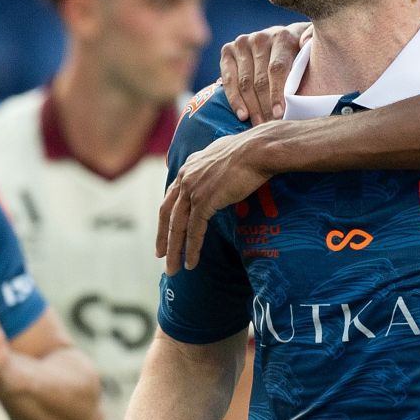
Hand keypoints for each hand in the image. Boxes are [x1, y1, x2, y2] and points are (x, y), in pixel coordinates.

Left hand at [158, 131, 276, 273]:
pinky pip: (194, 231)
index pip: (171, 198)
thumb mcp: (223, 155)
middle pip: (168, 214)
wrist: (258, 150)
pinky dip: (192, 249)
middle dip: (164, 238)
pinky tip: (191, 262)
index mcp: (188, 167)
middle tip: (161, 256)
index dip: (166, 218)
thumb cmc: (250, 151)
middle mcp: (185, 178)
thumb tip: (219, 173)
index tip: (164, 233)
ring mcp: (193, 190)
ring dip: (174, 251)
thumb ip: (213, 167)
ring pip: (178, 227)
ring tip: (173, 269)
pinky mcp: (204, 201)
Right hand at [219, 23, 309, 122]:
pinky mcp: (228, 51)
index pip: (277, 69)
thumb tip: (307, 42)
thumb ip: (312, 45)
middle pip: (260, 80)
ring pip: (245, 83)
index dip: (277, 93)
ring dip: (252, 108)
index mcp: (282, 37)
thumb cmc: (301, 52)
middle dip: (266, 107)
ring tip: (259, 125)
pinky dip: (235, 99)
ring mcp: (242, 43)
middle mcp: (260, 38)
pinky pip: (228, 80)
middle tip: (271, 127)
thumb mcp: (313, 48)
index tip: (279, 115)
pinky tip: (243, 115)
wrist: (282, 40)